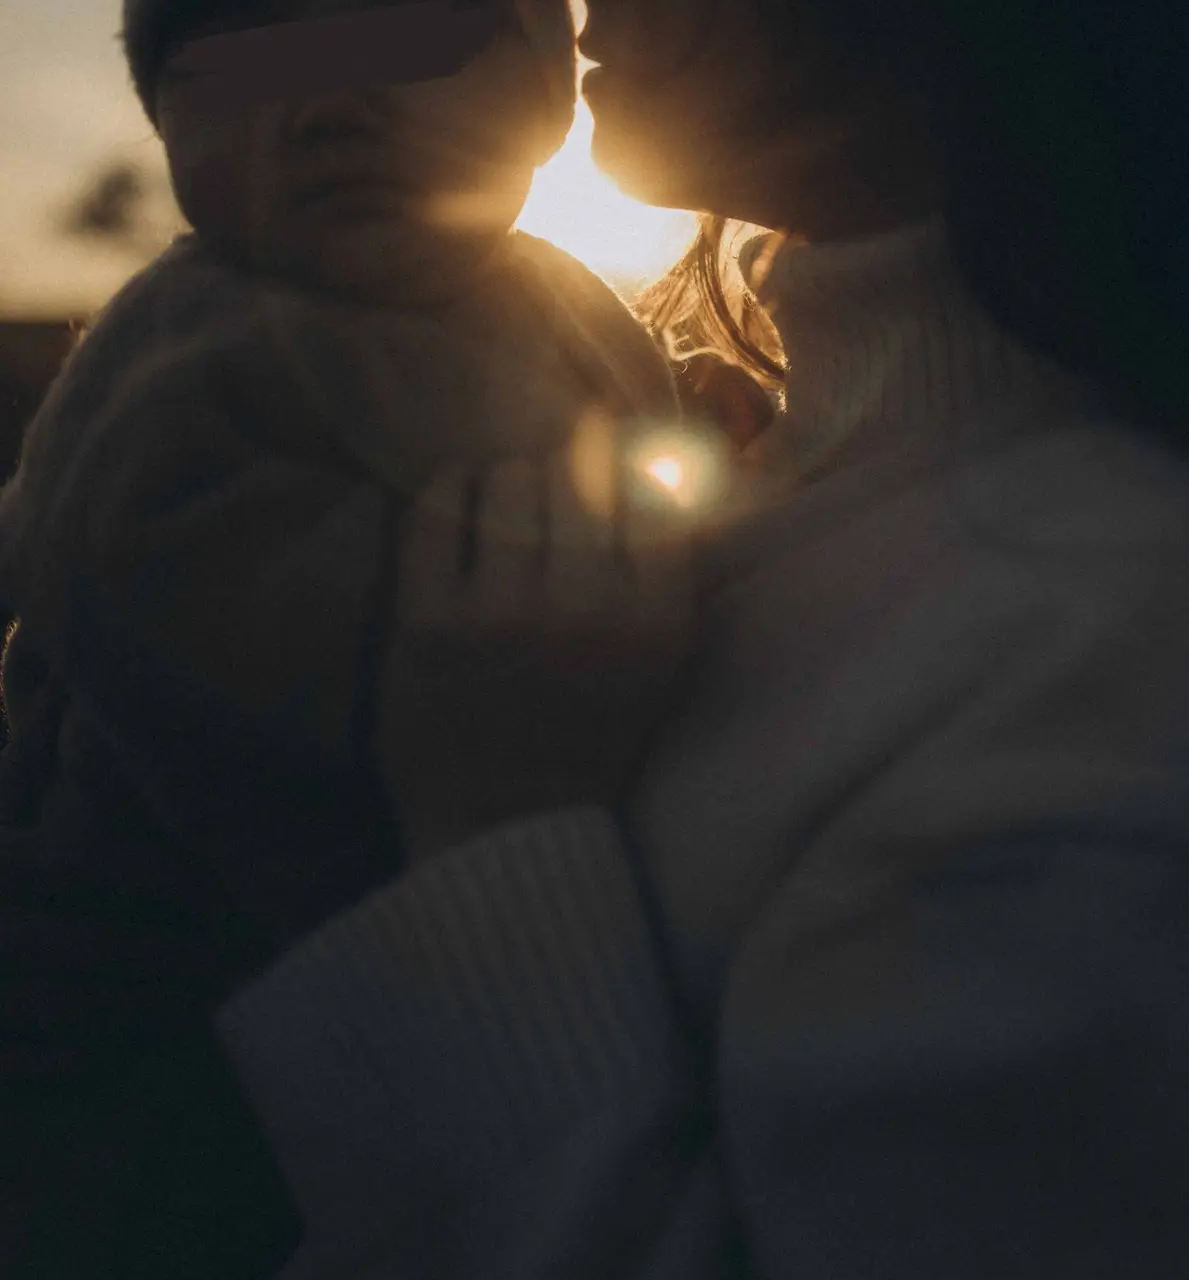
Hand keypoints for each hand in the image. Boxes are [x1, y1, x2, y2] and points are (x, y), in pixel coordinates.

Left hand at [376, 435, 694, 863]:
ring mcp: (502, 615)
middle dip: (560, 480)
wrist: (507, 830)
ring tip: (501, 513)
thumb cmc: (589, 732)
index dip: (623, 468)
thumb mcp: (659, 657)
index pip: (650, 485)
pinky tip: (455, 507)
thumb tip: (660, 449)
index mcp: (656, 621)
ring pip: (510, 476)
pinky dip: (447, 489)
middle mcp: (586, 611)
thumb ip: (669, 563)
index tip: (603, 482)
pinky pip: (437, 504)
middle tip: (545, 507)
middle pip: (576, 470)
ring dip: (504, 482)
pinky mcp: (427, 622)